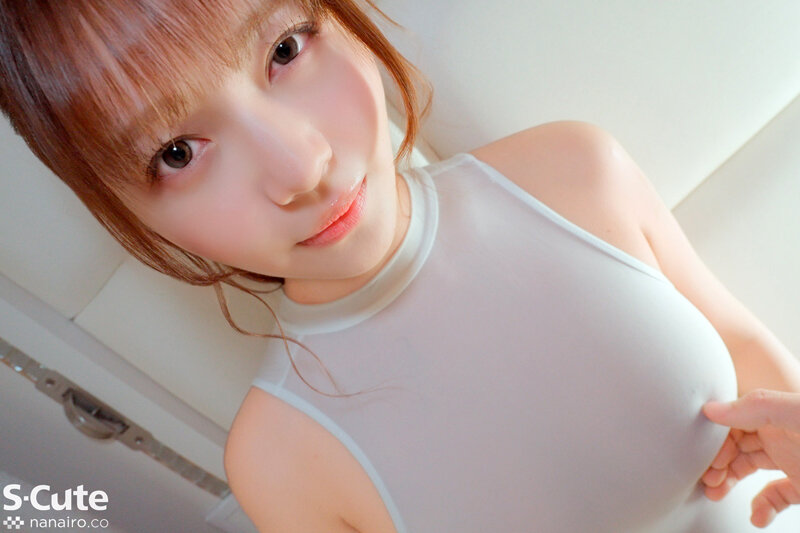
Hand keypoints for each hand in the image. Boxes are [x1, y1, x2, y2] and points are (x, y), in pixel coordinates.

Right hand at [701, 389, 799, 527]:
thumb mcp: (796, 413)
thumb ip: (757, 406)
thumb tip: (711, 409)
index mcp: (775, 414)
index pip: (732, 419)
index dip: (715, 439)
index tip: (708, 458)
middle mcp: (781, 435)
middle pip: (735, 445)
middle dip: (716, 462)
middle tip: (707, 479)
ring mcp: (791, 461)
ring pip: (748, 468)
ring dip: (728, 482)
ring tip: (716, 494)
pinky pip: (776, 495)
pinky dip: (763, 506)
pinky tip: (757, 516)